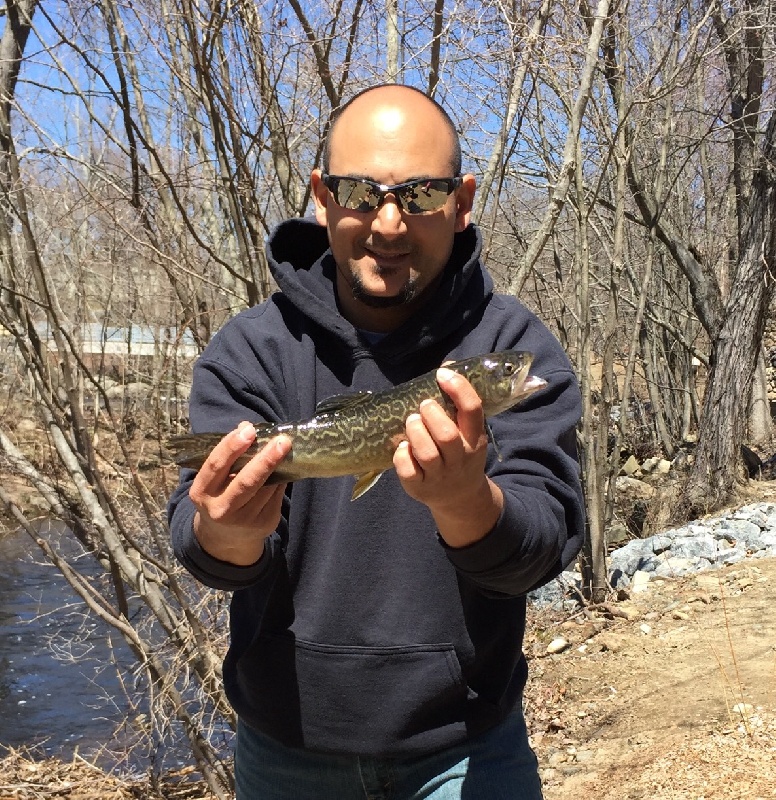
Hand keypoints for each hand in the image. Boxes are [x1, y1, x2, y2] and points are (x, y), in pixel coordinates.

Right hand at [189, 422, 292, 564]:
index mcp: (202, 492)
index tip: (249, 430)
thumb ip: (228, 456)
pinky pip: (277, 495)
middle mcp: (221, 509)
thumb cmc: (219, 496)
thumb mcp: (214, 480)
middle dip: (266, 460)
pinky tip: (285, 468)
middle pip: (246, 482)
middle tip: (282, 441)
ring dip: (278, 466)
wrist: (224, 539)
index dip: (232, 447)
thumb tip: (247, 426)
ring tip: (285, 447)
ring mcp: (244, 520)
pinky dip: (282, 479)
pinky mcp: (264, 524)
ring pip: (266, 488)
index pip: (216, 466)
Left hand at [393, 368, 502, 547]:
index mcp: (475, 439)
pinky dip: (402, 456)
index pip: (472, 410)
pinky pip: (408, 471)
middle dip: (431, 415)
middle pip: (447, 436)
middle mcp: (460, 459)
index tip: (442, 374)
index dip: (458, 388)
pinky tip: (403, 448)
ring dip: (416, 433)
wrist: (460, 497)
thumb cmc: (460, 453)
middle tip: (423, 406)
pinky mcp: (420, 488)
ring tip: (411, 422)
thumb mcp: (467, 431)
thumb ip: (458, 404)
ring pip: (427, 454)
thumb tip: (448, 365)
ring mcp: (441, 476)